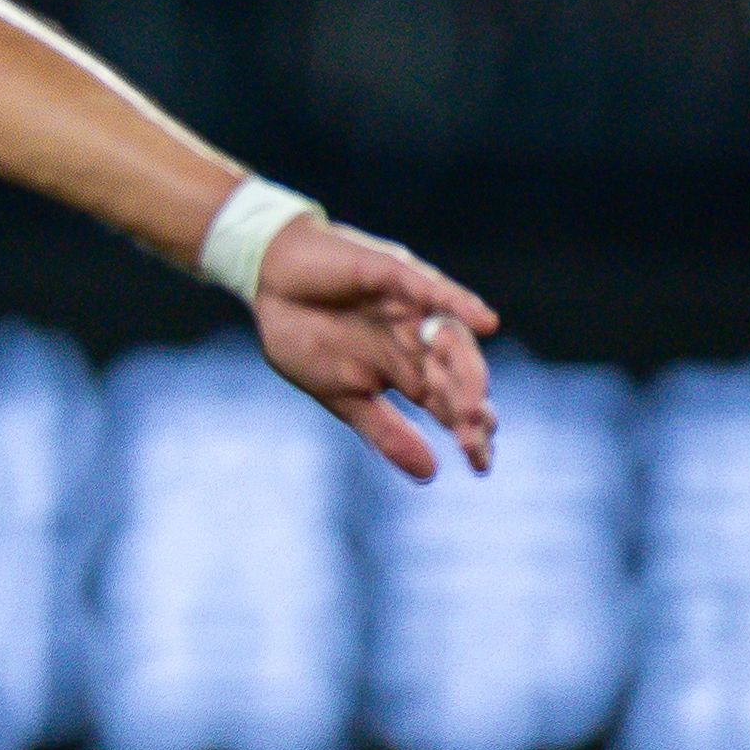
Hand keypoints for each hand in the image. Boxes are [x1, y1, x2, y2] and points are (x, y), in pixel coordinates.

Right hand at [251, 217, 500, 480]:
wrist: (267, 285)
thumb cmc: (301, 337)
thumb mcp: (342, 396)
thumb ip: (385, 431)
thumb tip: (430, 474)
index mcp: (406, 374)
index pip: (448, 406)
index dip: (468, 433)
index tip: (479, 464)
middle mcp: (418, 342)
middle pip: (457, 376)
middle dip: (470, 406)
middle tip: (475, 433)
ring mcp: (412, 309)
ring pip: (453, 339)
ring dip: (467, 368)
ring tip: (476, 400)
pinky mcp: (397, 275)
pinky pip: (434, 291)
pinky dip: (459, 305)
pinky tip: (482, 324)